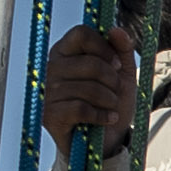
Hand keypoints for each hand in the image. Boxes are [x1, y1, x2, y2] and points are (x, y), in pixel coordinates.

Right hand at [42, 24, 135, 159]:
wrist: (106, 141)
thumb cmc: (111, 103)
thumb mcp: (123, 76)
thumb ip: (122, 51)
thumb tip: (116, 29)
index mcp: (65, 53)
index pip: (81, 33)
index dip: (104, 47)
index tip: (117, 65)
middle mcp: (51, 68)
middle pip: (90, 63)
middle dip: (113, 81)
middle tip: (116, 92)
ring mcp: (47, 92)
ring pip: (88, 88)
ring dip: (110, 100)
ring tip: (111, 107)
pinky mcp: (49, 115)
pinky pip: (81, 109)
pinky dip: (102, 115)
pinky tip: (107, 119)